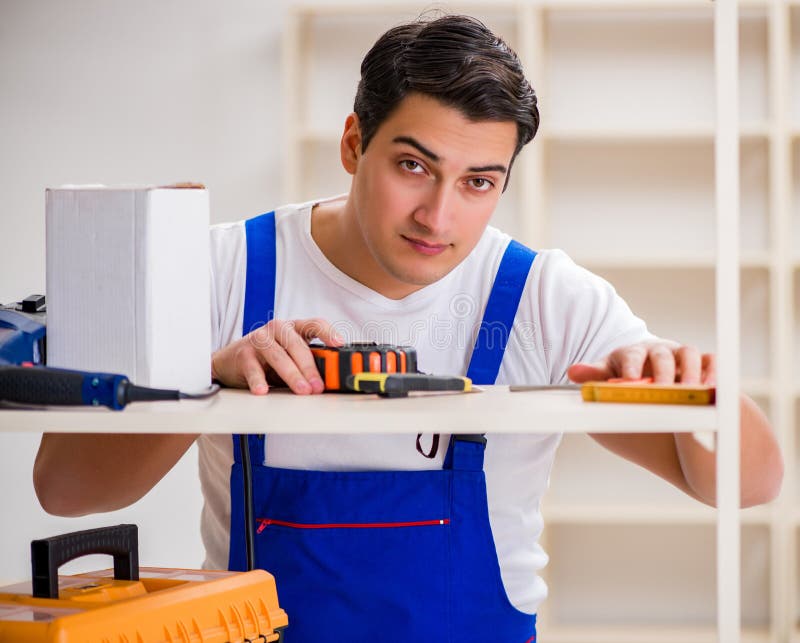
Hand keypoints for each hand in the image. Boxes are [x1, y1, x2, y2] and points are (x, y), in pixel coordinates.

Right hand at [211, 318, 343, 394]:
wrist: (231, 361)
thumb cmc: (268, 359)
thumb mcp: (291, 358)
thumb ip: (309, 364)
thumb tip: (332, 380)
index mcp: (294, 328)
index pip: (314, 324)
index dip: (328, 332)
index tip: (339, 343)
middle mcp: (277, 329)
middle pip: (297, 345)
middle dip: (310, 367)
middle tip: (318, 386)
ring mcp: (259, 339)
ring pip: (278, 356)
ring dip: (292, 375)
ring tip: (302, 390)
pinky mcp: (243, 353)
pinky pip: (253, 368)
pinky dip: (258, 380)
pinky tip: (263, 390)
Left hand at [567, 341, 715, 385]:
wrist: (648, 370)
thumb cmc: (626, 373)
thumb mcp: (608, 373)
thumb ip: (594, 374)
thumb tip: (572, 372)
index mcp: (633, 352)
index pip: (631, 355)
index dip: (631, 367)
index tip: (630, 380)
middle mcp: (658, 350)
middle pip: (662, 356)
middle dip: (662, 373)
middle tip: (662, 391)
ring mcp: (680, 355)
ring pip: (689, 354)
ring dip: (691, 372)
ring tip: (691, 392)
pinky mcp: (701, 363)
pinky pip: (711, 361)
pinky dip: (713, 371)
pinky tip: (712, 388)